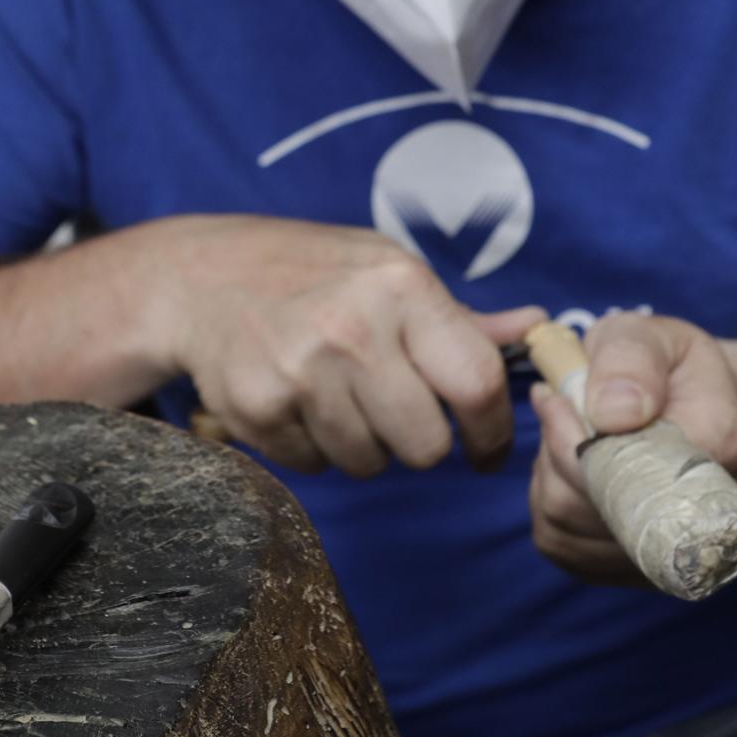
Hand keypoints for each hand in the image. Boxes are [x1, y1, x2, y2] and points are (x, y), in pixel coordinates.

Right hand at [161, 215, 544, 474]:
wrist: (197, 278)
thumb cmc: (309, 273)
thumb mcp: (385, 271)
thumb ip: (459, 317)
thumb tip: (540, 328)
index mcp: (401, 287)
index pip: (477, 384)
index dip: (491, 432)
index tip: (485, 447)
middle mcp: (353, 328)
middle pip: (427, 446)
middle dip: (419, 443)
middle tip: (393, 412)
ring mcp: (301, 372)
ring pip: (370, 463)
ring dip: (363, 445)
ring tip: (335, 396)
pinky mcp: (258, 409)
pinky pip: (316, 466)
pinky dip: (313, 446)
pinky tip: (295, 400)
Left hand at [528, 311, 736, 583]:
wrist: (696, 407)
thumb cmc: (667, 367)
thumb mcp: (652, 336)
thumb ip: (631, 359)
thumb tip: (611, 413)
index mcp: (718, 447)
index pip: (627, 468)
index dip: (573, 437)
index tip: (557, 396)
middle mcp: (702, 515)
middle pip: (587, 508)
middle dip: (555, 453)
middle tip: (557, 406)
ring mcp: (670, 551)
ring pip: (567, 530)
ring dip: (548, 476)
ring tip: (566, 436)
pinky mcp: (631, 567)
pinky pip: (562, 546)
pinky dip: (546, 503)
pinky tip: (566, 470)